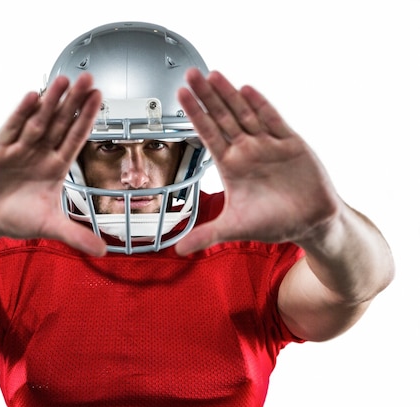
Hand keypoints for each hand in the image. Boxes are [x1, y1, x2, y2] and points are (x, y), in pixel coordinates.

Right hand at [0, 73, 106, 255]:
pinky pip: (12, 126)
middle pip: (60, 122)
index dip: (87, 118)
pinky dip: (21, 112)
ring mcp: (19, 147)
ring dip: (51, 101)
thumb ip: (76, 236)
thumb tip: (104, 251)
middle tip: (88, 80)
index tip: (99, 98)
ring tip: (64, 80)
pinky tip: (33, 97)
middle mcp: (39, 153)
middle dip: (74, 102)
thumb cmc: (14, 218)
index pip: (75, 138)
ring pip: (38, 120)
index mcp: (55, 167)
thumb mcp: (49, 227)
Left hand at [175, 69, 342, 254]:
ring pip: (244, 114)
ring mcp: (268, 144)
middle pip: (222, 117)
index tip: (180, 95)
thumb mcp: (235, 228)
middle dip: (206, 96)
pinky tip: (247, 91)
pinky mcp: (291, 144)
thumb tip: (178, 251)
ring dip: (229, 95)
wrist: (310, 223)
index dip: (194, 114)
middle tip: (190, 73)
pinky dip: (261, 106)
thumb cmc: (273, 222)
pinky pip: (274, 121)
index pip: (208, 134)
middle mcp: (246, 150)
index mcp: (231, 166)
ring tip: (213, 75)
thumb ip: (207, 235)